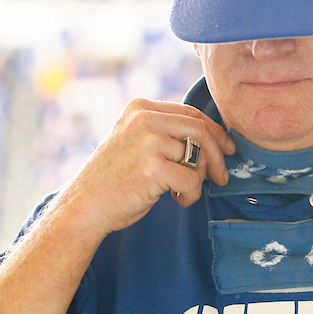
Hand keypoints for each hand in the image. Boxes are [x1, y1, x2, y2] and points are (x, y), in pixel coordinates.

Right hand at [68, 99, 235, 238]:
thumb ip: (166, 133)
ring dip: (198, 180)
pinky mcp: (153, 168)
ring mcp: (148, 142)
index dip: (215, 132)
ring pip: (199, 156)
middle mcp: (144, 119)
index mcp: (140, 108)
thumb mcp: (136, 141)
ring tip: (182, 192)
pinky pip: (192, 179)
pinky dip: (191, 194)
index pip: (191, 113)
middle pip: (201, 130)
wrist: (84, 206)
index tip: (228, 149)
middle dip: (219, 155)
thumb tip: (214, 137)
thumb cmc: (114, 179)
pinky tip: (177, 199)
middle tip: (222, 177)